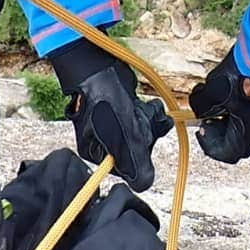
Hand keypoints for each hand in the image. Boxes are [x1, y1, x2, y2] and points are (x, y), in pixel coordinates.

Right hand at [66, 67, 172, 190]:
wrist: (100, 65)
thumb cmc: (102, 95)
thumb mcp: (120, 131)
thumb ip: (134, 159)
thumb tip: (146, 184)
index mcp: (98, 155)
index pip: (127, 170)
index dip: (139, 155)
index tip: (137, 137)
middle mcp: (107, 145)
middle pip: (139, 151)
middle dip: (145, 132)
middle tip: (137, 117)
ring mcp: (118, 129)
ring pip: (146, 135)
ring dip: (150, 121)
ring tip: (141, 108)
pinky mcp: (128, 115)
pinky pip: (147, 122)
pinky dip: (151, 114)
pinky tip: (147, 106)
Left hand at [188, 47, 249, 163]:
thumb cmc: (239, 75)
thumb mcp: (210, 94)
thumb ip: (199, 107)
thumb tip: (198, 111)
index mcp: (247, 131)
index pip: (228, 153)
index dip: (210, 145)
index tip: (201, 129)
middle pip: (233, 138)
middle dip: (216, 127)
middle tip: (208, 113)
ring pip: (238, 120)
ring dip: (222, 111)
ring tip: (214, 94)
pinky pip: (243, 106)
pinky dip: (230, 100)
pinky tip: (223, 84)